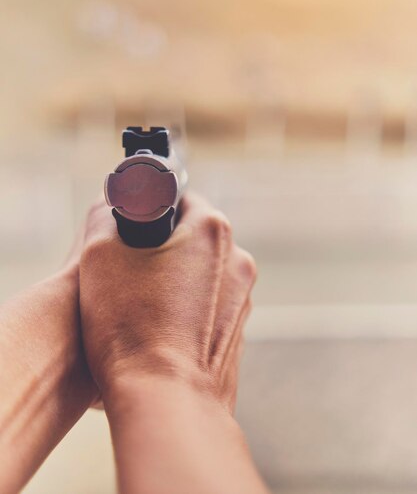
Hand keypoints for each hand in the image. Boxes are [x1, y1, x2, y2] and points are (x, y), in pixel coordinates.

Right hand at [79, 192, 255, 411]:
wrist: (164, 401)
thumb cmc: (131, 326)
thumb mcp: (99, 255)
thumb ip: (105, 218)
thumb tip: (110, 209)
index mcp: (212, 230)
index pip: (182, 198)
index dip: (152, 209)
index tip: (134, 228)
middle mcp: (237, 260)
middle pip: (194, 237)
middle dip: (164, 247)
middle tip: (131, 268)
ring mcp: (244, 299)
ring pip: (201, 273)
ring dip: (175, 280)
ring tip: (142, 305)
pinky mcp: (238, 332)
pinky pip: (209, 307)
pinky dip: (186, 310)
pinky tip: (158, 329)